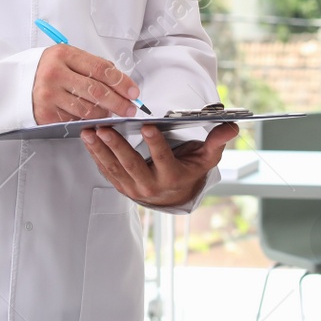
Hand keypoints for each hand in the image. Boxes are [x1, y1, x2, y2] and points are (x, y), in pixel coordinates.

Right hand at [33, 44, 141, 123]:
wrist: (20, 83)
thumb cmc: (50, 70)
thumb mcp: (69, 58)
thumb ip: (94, 67)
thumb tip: (122, 83)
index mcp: (64, 54)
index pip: (101, 69)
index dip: (121, 82)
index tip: (133, 92)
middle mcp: (54, 74)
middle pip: (97, 91)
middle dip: (119, 102)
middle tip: (130, 109)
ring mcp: (49, 95)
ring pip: (88, 110)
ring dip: (104, 114)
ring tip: (110, 112)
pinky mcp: (46, 114)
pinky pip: (75, 121)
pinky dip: (88, 121)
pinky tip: (92, 118)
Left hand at [81, 121, 240, 208]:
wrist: (174, 196)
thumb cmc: (189, 170)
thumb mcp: (206, 159)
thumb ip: (216, 142)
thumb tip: (232, 126)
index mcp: (173, 178)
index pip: (164, 160)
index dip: (156, 144)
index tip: (148, 125)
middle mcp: (151, 186)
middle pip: (132, 165)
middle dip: (117, 145)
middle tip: (105, 127)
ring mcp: (134, 188)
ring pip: (114, 168)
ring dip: (100, 150)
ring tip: (89, 131)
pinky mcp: (121, 187)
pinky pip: (106, 171)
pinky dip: (96, 156)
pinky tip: (88, 141)